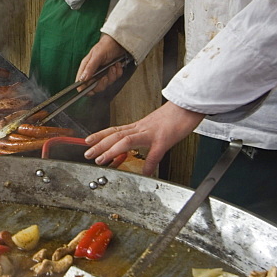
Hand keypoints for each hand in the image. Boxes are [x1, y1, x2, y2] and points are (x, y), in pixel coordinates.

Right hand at [76, 34, 125, 92]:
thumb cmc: (106, 45)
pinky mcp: (110, 73)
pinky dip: (118, 73)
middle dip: (102, 83)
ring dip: (112, 76)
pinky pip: (114, 79)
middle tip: (106, 77)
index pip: (81, 84)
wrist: (119, 41)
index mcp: (86, 67)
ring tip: (113, 67)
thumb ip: (90, 67)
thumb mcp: (97, 55)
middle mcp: (93, 72)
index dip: (86, 89)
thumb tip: (82, 79)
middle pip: (94, 87)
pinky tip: (117, 65)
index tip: (93, 88)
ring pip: (106, 84)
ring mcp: (102, 73)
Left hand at [84, 101, 203, 176]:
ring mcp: (152, 133)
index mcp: (140, 126)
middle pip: (117, 135)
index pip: (116, 130)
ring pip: (128, 140)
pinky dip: (149, 162)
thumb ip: (146, 140)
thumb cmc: (175, 116)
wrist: (188, 104)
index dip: (100, 135)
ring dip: (113, 150)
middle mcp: (142, 128)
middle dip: (100, 145)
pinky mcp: (165, 138)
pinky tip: (145, 172)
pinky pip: (156, 152)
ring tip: (102, 160)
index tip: (88, 141)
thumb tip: (139, 153)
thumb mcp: (156, 127)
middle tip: (88, 154)